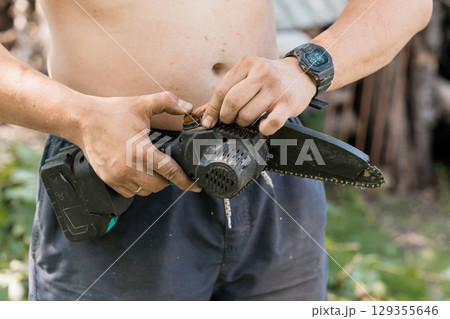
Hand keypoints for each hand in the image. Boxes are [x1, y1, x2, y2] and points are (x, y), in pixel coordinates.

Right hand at [73, 92, 201, 197]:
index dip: (186, 181)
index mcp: (141, 151)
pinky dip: (138, 187)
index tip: (196, 188)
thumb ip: (168, 102)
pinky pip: (130, 193)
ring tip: (150, 168)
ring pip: (145, 191)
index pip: (170, 172)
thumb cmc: (111, 112)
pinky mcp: (108, 180)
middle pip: (160, 186)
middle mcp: (129, 168)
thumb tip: (188, 107)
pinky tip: (137, 172)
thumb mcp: (142, 103)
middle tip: (164, 165)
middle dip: (166, 178)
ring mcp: (118, 176)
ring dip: (152, 184)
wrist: (81, 120)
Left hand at [198, 55, 316, 134]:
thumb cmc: (269, 78)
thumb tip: (199, 113)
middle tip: (231, 121)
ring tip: (248, 120)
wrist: (303, 73)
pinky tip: (263, 126)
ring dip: (244, 123)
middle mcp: (261, 73)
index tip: (209, 122)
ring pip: (248, 115)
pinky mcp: (288, 103)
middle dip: (227, 117)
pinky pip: (271, 123)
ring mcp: (276, 88)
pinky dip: (263, 129)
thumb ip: (224, 94)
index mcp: (247, 64)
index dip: (212, 110)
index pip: (221, 90)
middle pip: (232, 103)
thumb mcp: (246, 77)